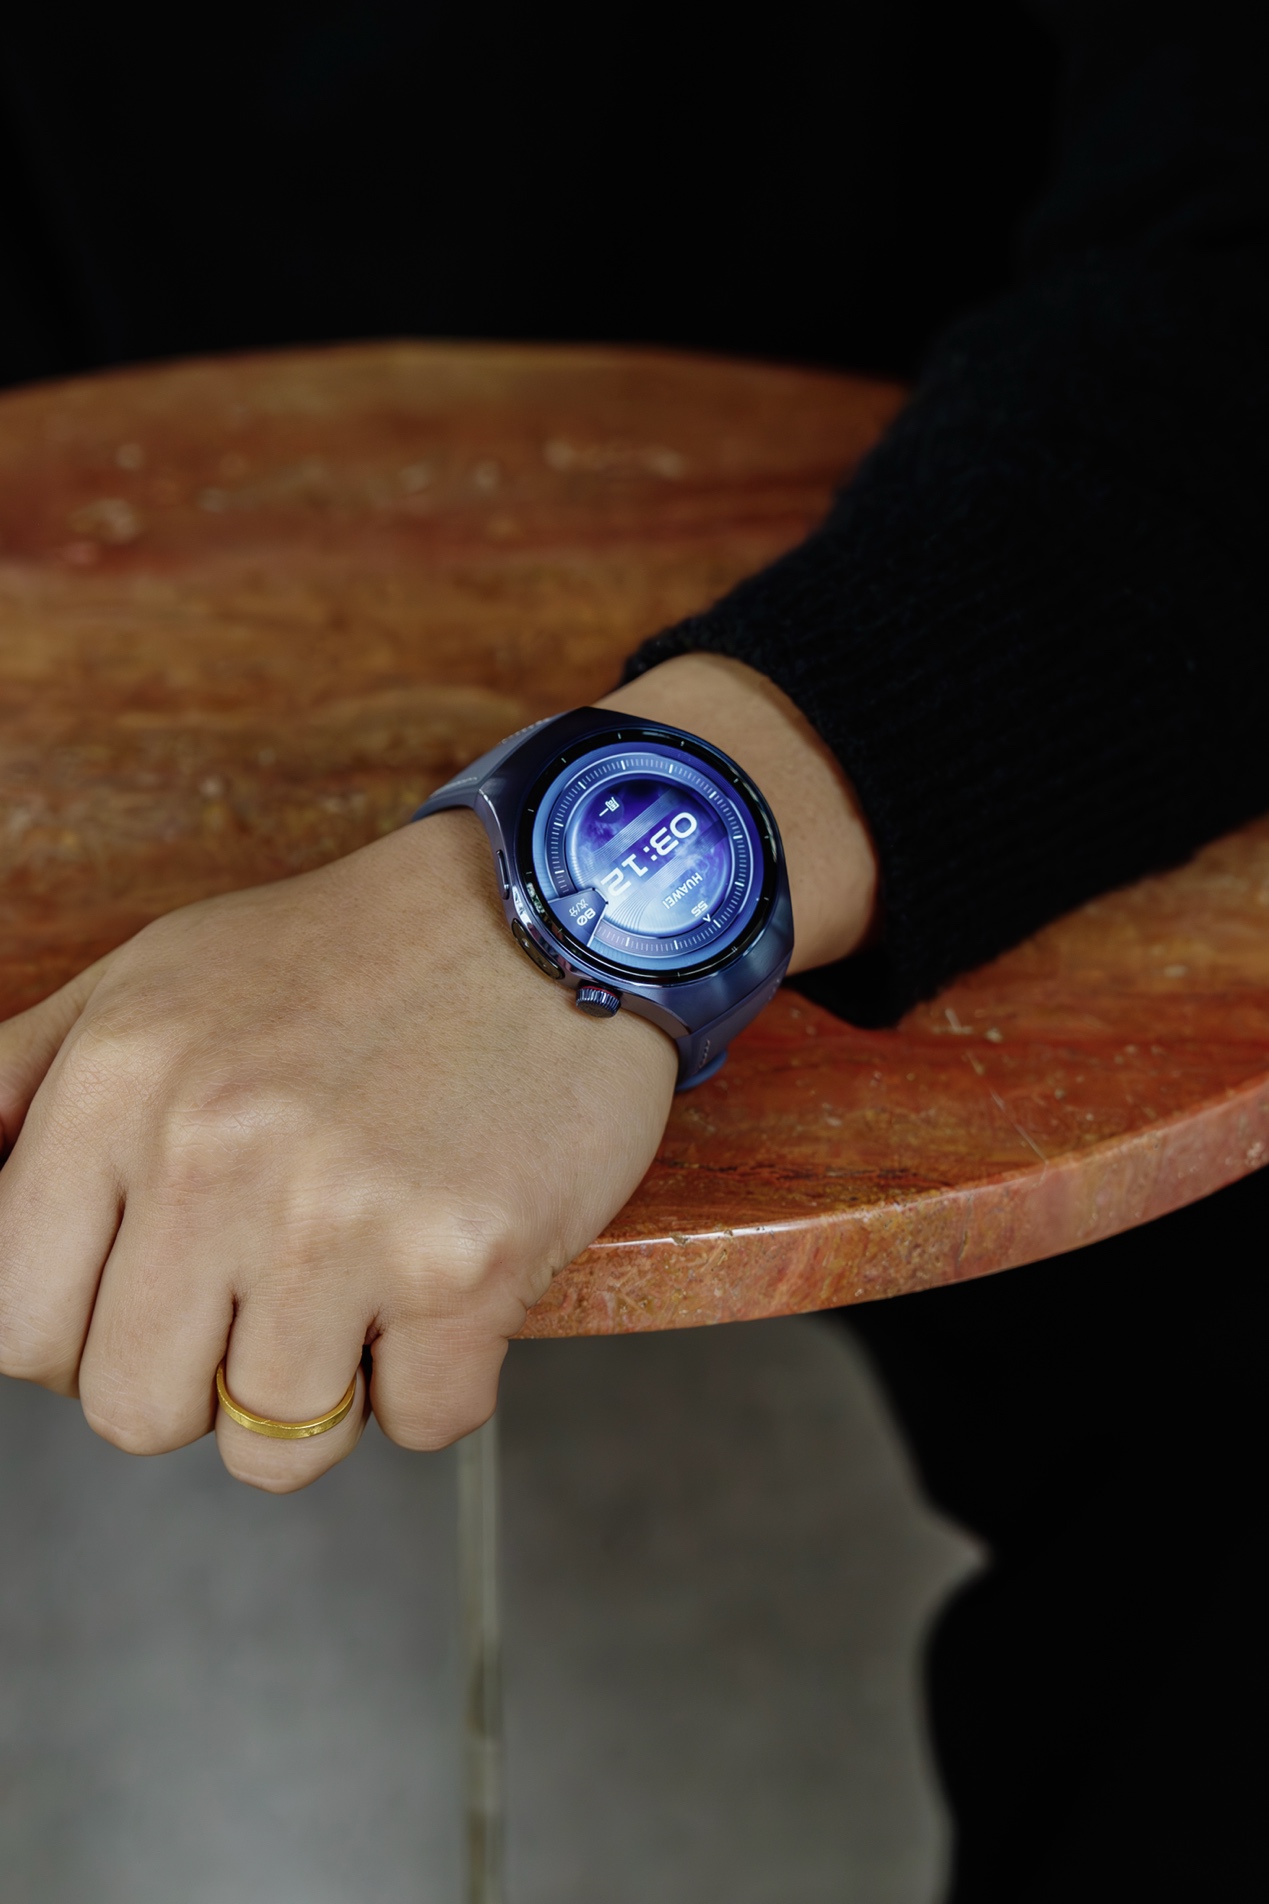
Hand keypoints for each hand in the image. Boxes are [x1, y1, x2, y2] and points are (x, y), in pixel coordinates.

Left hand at [0, 653, 874, 1491]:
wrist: (549, 908)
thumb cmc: (347, 957)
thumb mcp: (147, 980)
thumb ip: (19, 1088)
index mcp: (120, 1085)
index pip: (15, 1327)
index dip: (80, 1341)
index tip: (152, 1300)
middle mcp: (215, 1153)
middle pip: (133, 1412)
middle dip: (198, 1380)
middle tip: (265, 1296)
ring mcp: (344, 1218)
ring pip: (274, 1445)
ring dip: (321, 1390)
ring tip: (361, 1282)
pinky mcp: (468, 1264)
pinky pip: (419, 1424)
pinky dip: (435, 1380)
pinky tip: (446, 1284)